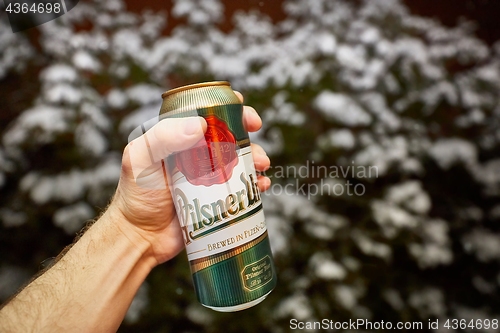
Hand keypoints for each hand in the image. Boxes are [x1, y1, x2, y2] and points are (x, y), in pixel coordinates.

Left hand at [108, 92, 270, 264]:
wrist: (141, 238)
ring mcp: (207, 177)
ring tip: (261, 166)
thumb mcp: (141, 160)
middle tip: (256, 135)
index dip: (227, 108)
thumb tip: (200, 125)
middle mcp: (195, 154)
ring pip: (239, 160)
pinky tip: (260, 186)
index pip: (204, 114)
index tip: (243, 111)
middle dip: (247, 133)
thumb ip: (163, 137)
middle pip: (227, 135)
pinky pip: (242, 187)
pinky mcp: (217, 199)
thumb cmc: (135, 196)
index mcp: (176, 137)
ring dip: (255, 157)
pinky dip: (255, 184)